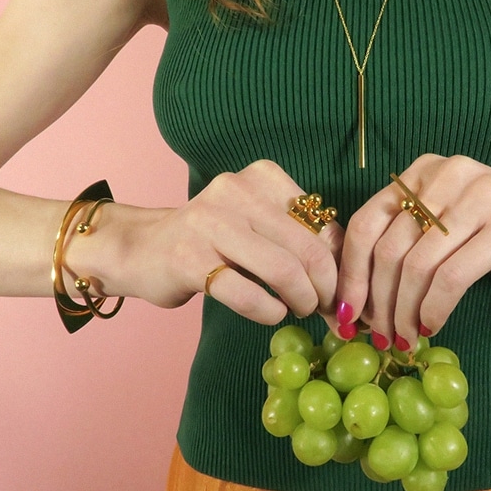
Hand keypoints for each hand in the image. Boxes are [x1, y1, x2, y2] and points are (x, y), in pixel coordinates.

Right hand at [86, 160, 342, 324]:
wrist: (141, 248)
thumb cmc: (211, 240)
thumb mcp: (258, 225)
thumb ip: (300, 238)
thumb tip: (349, 276)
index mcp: (262, 177)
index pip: (321, 223)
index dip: (339, 264)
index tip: (342, 291)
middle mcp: (237, 190)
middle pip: (308, 248)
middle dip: (327, 288)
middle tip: (326, 309)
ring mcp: (209, 222)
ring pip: (283, 270)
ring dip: (302, 301)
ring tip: (300, 310)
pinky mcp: (188, 259)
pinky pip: (246, 293)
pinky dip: (269, 311)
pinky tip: (273, 313)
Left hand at [335, 154, 490, 349]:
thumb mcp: (453, 227)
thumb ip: (411, 245)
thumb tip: (360, 298)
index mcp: (425, 171)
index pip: (366, 223)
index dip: (350, 274)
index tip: (345, 315)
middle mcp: (448, 174)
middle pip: (387, 248)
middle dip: (376, 302)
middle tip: (379, 336)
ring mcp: (481, 194)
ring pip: (417, 265)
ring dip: (403, 312)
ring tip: (403, 339)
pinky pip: (453, 275)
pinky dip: (434, 309)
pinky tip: (431, 327)